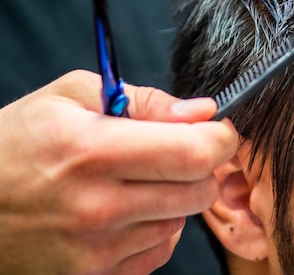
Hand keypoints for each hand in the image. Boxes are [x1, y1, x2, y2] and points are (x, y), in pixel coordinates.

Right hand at [0, 70, 237, 274]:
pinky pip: (157, 252)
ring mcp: (94, 251)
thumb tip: (202, 112)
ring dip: (173, 198)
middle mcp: (96, 207)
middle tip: (173, 152)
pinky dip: (153, 229)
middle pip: (198, 191)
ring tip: (134, 181)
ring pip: (181, 222)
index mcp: (93, 151)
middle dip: (200, 167)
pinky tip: (123, 212)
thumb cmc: (17, 143)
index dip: (219, 139)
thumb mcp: (73, 96)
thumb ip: (146, 101)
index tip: (216, 131)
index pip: (194, 154)